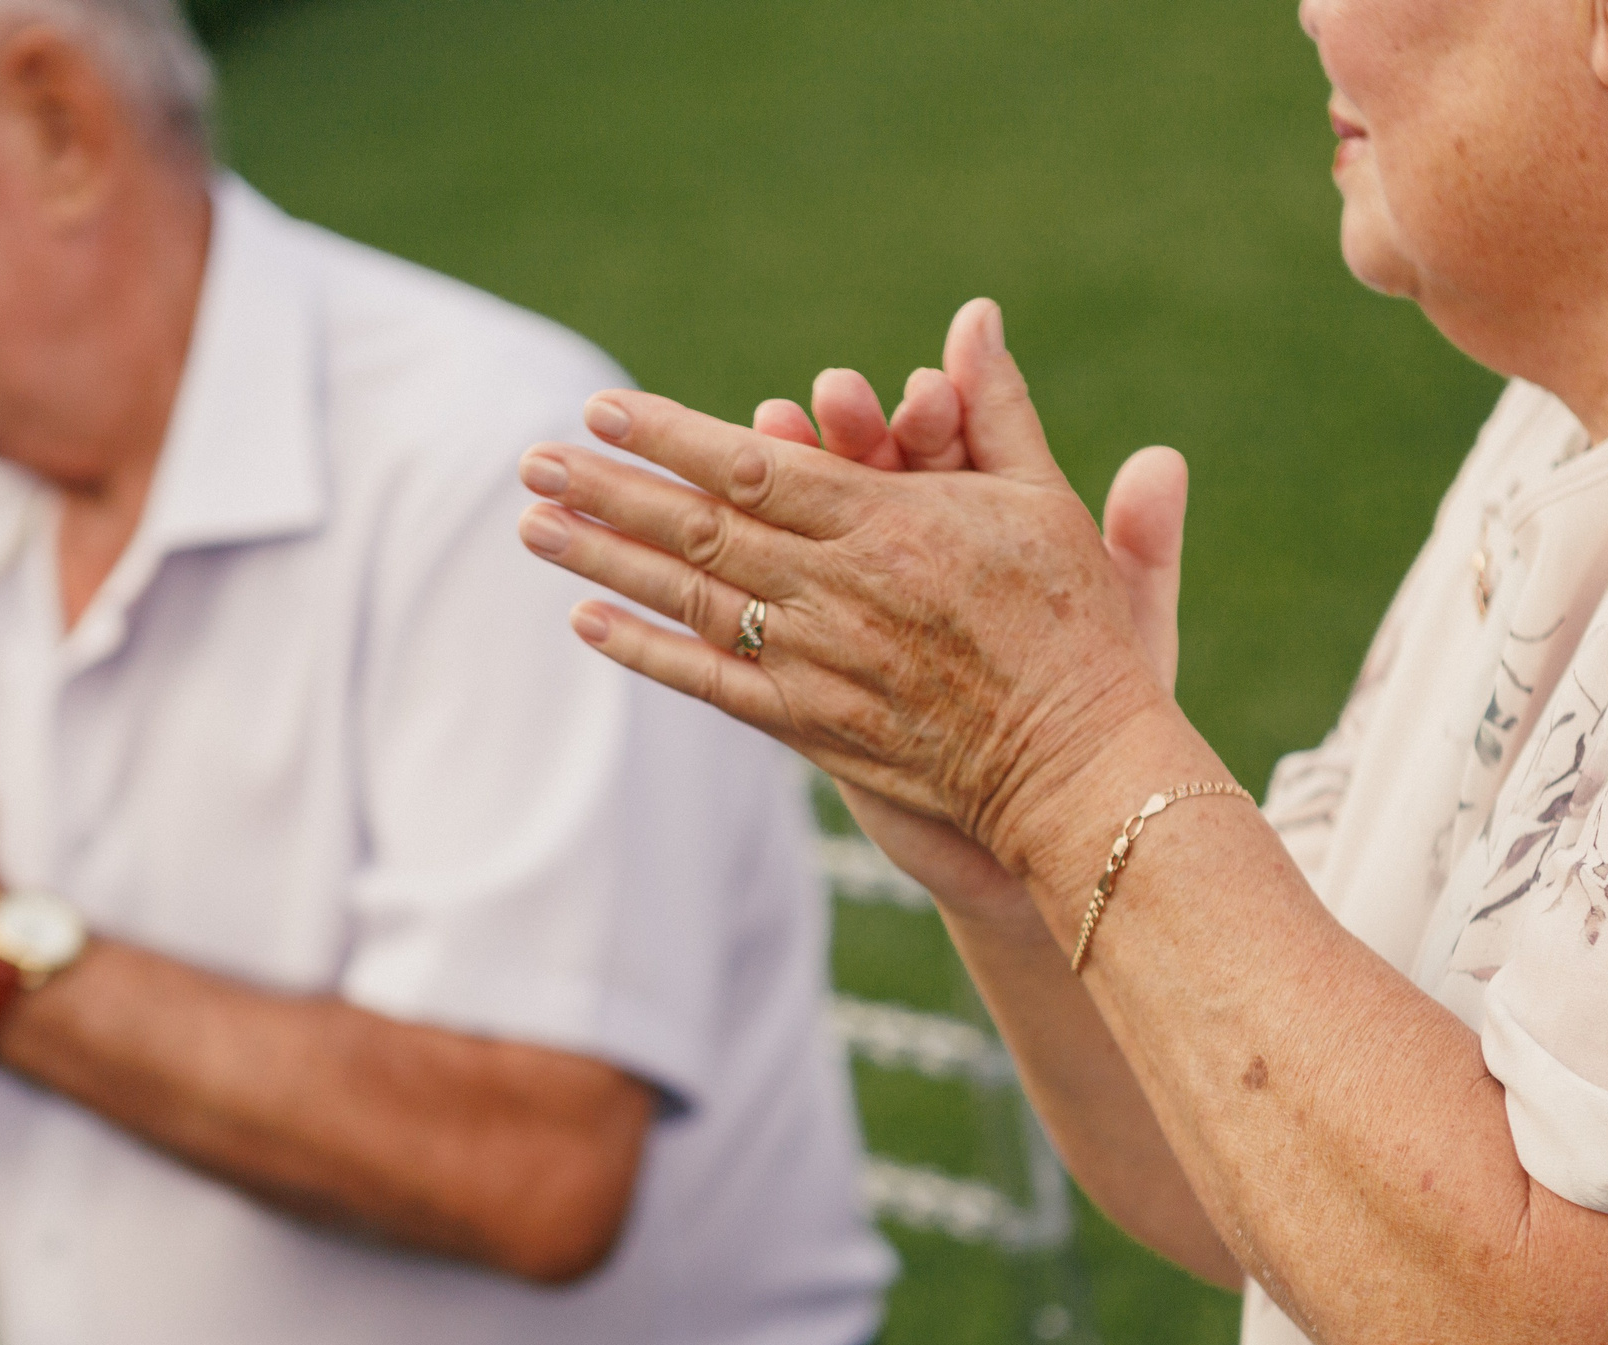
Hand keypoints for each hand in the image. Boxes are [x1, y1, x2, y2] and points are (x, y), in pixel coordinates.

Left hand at [520, 297, 1204, 901]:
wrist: (1076, 765)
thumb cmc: (1073, 626)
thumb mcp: (1043, 502)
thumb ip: (996, 409)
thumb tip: (975, 317)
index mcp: (888, 523)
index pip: (753, 464)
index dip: (671, 436)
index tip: (605, 409)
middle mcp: (837, 590)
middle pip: (697, 527)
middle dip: (608, 490)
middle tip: (532, 460)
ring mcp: (816, 661)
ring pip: (689, 599)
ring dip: (603, 561)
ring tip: (534, 527)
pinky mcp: (811, 725)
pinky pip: (708, 682)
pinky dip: (644, 650)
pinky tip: (587, 622)